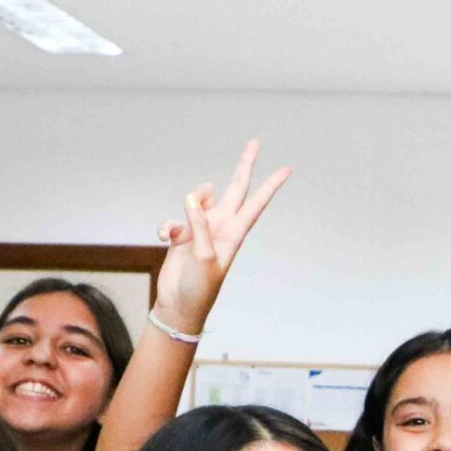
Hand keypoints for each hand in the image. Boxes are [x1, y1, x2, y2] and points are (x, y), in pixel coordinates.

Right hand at [152, 140, 290, 337]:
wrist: (179, 307)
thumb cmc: (199, 288)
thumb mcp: (203, 257)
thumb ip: (199, 224)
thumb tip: (192, 196)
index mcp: (233, 233)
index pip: (255, 203)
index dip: (270, 186)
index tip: (286, 169)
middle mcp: (220, 227)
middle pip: (235, 189)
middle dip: (243, 166)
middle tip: (254, 142)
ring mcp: (201, 230)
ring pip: (197, 200)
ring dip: (189, 205)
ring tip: (182, 230)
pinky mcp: (182, 236)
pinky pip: (173, 220)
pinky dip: (166, 226)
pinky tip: (164, 238)